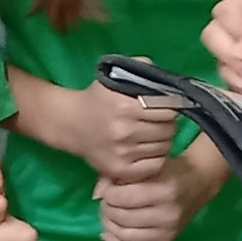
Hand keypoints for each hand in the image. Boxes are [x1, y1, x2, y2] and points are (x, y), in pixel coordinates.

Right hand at [29, 75, 176, 180]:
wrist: (70, 123)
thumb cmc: (97, 99)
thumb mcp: (115, 78)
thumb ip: (142, 70)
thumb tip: (169, 80)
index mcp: (126, 107)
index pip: (168, 110)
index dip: (171, 107)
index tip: (166, 106)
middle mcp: (125, 131)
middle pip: (168, 130)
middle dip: (168, 123)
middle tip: (159, 121)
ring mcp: (123, 153)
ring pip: (164, 147)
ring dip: (163, 140)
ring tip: (152, 134)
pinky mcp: (120, 170)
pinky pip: (155, 165)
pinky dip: (156, 157)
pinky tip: (147, 149)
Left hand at [96, 141, 225, 240]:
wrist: (197, 184)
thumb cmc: (169, 172)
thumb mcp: (147, 166)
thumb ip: (120, 176)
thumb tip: (98, 194)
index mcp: (166, 191)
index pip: (125, 198)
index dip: (109, 194)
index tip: (107, 190)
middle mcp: (168, 215)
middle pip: (123, 218)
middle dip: (107, 209)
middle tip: (106, 202)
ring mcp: (168, 233)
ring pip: (126, 237)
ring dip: (109, 226)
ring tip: (108, 215)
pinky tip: (108, 234)